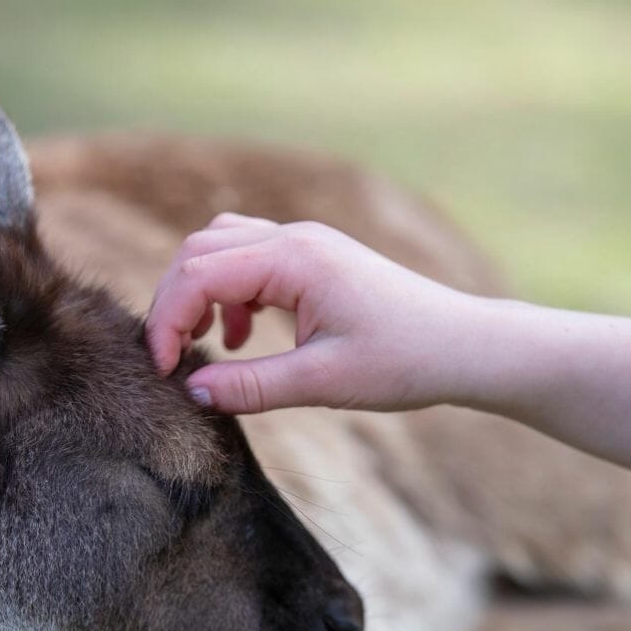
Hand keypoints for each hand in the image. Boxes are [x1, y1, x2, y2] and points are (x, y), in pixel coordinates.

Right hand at [147, 213, 485, 413]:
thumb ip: (252, 387)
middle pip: (200, 250)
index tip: (166, 371)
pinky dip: (231, 293)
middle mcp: (294, 239)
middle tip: (173, 360)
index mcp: (293, 259)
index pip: (197, 273)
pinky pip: (251, 260)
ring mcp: (306, 244)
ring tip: (209, 346)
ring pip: (222, 248)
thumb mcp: (322, 383)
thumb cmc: (404, 362)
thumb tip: (192, 392)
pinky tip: (245, 338)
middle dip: (174, 303)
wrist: (464, 347)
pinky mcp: (315, 260)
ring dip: (201, 293)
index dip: (168, 322)